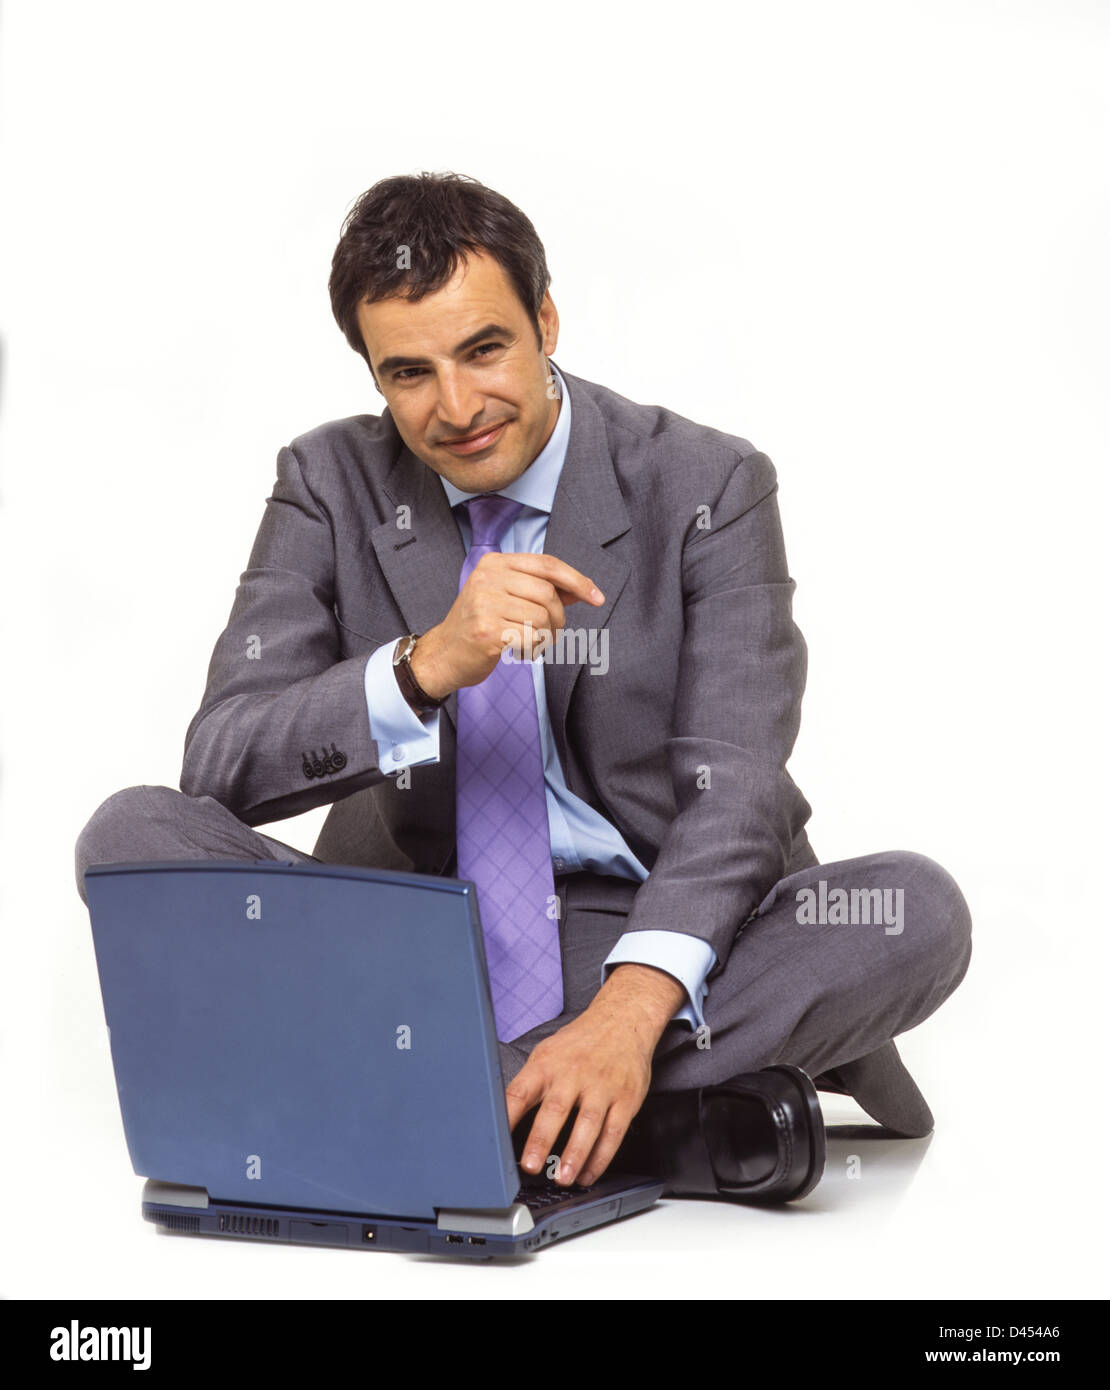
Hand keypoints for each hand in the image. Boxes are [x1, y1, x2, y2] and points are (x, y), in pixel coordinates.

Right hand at [409, 553, 603, 699]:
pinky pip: (530, 637)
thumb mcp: (507, 598)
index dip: (577, 580)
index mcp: (495, 563)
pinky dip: (534, 649)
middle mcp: (487, 578)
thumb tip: (581, 590)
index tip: (597, 597)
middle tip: (550, 633)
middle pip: (548, 593)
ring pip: (542, 617)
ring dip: (547, 637)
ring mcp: (484, 603)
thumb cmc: (480, 625)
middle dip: (559, 617)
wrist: (444, 655)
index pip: (547, 564)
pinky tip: (523, 653)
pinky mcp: (486, 630)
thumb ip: (541, 590)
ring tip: (534, 645)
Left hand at [504, 963, 685, 1186]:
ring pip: (588, 1124)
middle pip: (556, 1109)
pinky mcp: (626, 1098)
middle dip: (541, 1139)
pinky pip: (613, 1132)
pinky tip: (589, 1174)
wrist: (623, 1020)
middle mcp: (574, 1073)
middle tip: (531, 1166)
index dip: (506, 1117)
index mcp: (547, 1064)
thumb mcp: (547, 1053)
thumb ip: (529, 1084)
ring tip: (563, 1178)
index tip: (496, 1142)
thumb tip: (503, 1120)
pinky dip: (601, 1157)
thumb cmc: (580, 1043)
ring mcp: (602, 1086)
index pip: (520, 1091)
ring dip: (575, 1155)